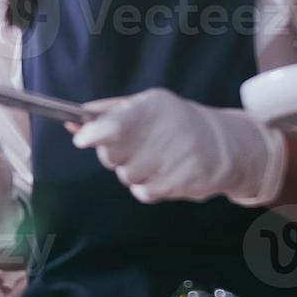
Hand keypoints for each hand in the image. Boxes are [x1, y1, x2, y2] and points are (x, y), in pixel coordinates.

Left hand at [71, 88, 282, 204]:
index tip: (81, 139)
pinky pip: (143, 192)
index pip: (114, 124)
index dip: (93, 134)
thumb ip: (107, 112)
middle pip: (112, 155)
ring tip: (156, 157)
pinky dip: (148, 186)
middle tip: (134, 145)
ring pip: (126, 176)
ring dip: (133, 170)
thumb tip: (72, 122)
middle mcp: (162, 132)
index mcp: (150, 108)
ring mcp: (172, 160)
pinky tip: (164, 172)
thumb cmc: (175, 122)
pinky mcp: (179, 184)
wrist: (225, 145)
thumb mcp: (146, 105)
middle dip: (114, 154)